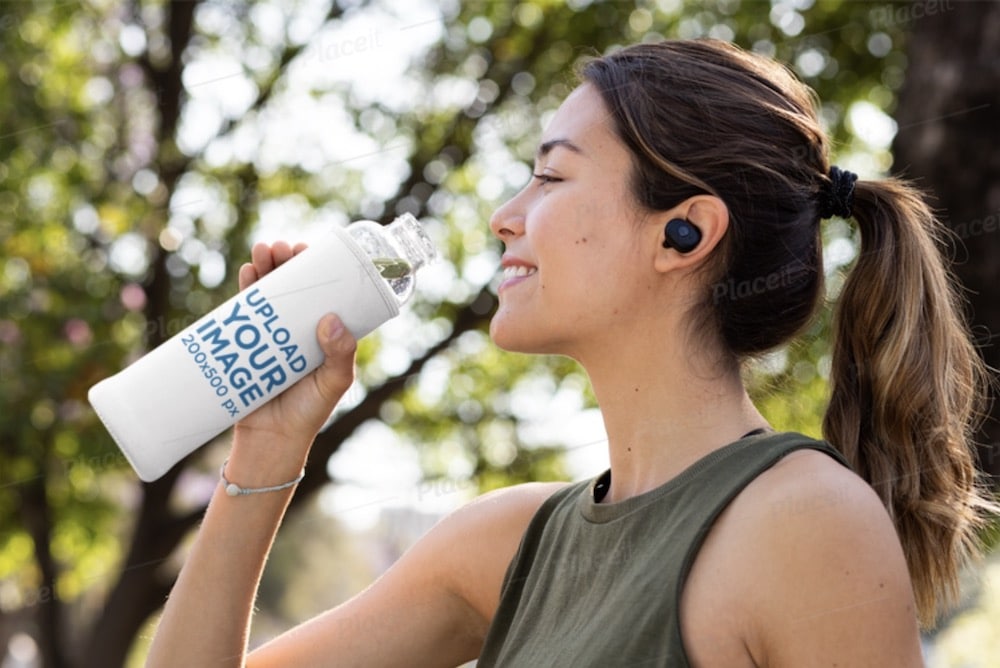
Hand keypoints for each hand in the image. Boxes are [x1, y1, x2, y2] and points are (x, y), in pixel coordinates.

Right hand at [232, 241, 357, 447]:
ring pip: (268, 292)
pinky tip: (249, 271)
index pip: (323, 292)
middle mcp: (298, 328)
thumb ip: (339, 356)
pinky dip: (246, 288)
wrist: (271, 440)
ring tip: (264, 251)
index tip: (310, 250)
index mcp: (324, 333)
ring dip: (265, 266)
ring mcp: (270, 334)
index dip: (317, 268)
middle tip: (283, 247)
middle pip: (293, 285)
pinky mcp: (246, 344)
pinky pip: (245, 311)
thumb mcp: (333, 383)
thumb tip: (332, 320)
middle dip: (286, 261)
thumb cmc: (309, 412)